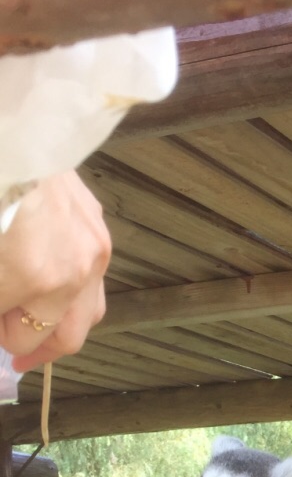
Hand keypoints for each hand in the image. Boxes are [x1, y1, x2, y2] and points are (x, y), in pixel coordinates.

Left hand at [0, 171, 110, 370]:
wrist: (10, 127)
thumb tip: (3, 314)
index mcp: (37, 276)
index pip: (20, 334)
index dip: (3, 337)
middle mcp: (76, 269)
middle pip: (68, 336)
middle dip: (36, 347)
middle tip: (14, 349)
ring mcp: (93, 246)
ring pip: (88, 310)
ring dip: (60, 321)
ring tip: (33, 320)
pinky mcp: (96, 224)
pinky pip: (90, 273)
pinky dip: (70, 287)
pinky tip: (48, 278)